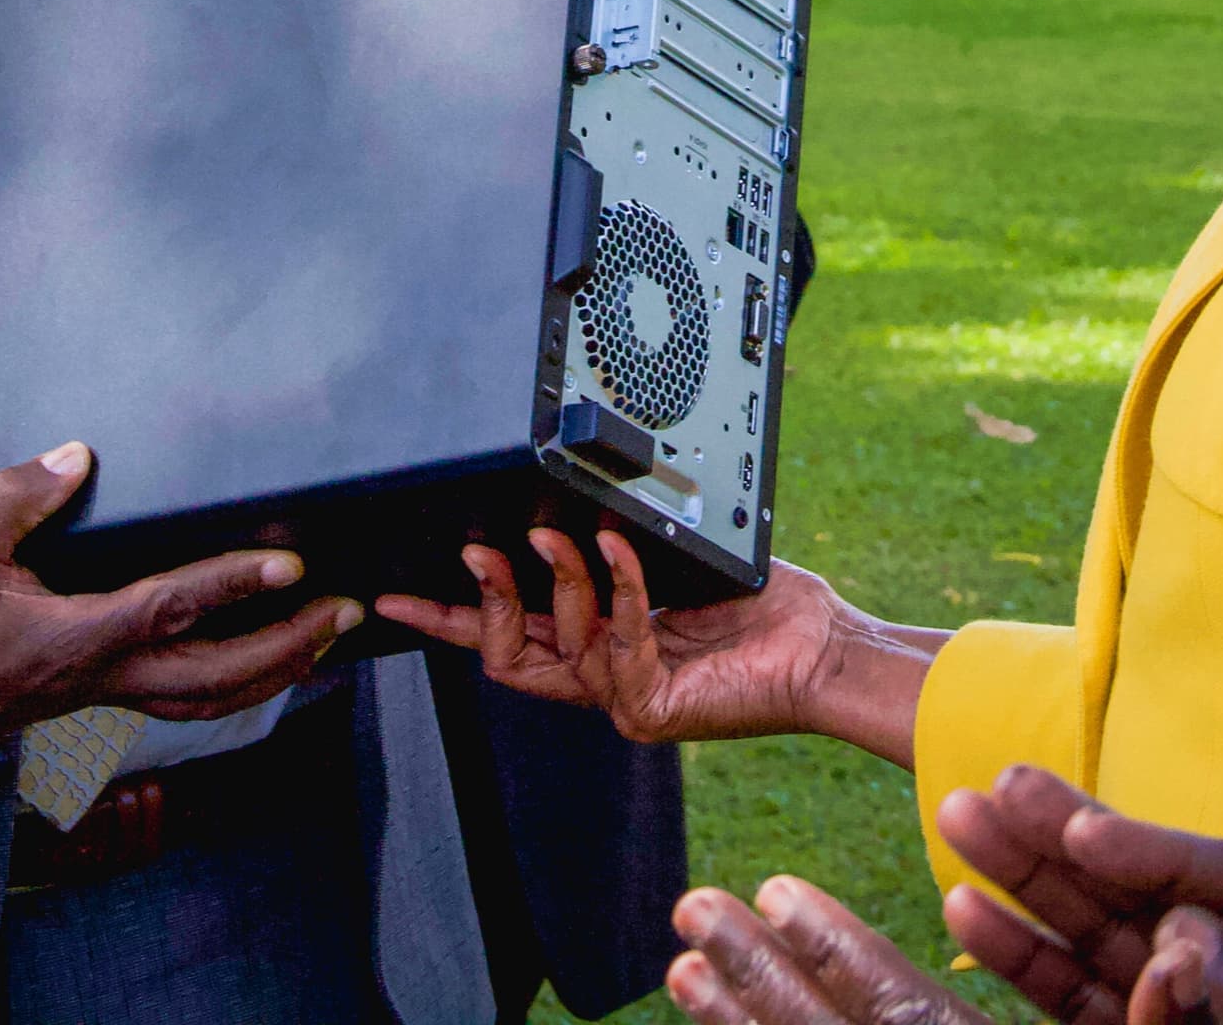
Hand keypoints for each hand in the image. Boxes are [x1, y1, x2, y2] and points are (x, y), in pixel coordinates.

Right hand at [0, 441, 359, 755]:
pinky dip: (236, 684)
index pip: (170, 611)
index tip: (289, 564)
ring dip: (274, 672)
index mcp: (73, 638)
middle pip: (216, 678)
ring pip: (207, 700)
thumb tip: (74, 455)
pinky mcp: (100, 697)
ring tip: (326, 638)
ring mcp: (104, 694)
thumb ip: (15, 498)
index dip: (233, 585)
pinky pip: (185, 700)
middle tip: (346, 611)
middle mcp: (101, 676)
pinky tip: (262, 660)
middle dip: (289, 646)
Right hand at [374, 528, 939, 759]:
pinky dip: (616, 585)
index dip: (450, 618)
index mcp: (601, 645)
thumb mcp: (672, 565)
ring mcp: (624, 699)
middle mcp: (604, 678)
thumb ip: (615, 552)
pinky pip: (614, 640)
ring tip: (557, 532)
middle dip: (478, 602)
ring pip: (556, 640)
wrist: (824, 652)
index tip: (398, 595)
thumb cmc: (767, 609)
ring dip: (554, 577)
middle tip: (471, 552)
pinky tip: (623, 550)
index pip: (509, 637)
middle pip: (506, 655)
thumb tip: (560, 512)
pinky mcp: (652, 710)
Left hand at [665, 876, 996, 1024]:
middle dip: (758, 972)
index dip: (840, 951)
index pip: (904, 1009)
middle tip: (694, 905)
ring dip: (731, 1021)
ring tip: (684, 966)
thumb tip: (971, 891)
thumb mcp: (1072, 1016)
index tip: (776, 889)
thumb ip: (1015, 955)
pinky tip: (712, 1013)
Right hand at [939, 766, 1222, 1024]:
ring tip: (959, 814)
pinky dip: (1027, 963)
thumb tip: (1183, 939)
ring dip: (1026, 881)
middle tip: (999, 781)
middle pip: (1149, 888)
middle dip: (1068, 837)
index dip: (1156, 851)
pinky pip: (1081, 1004)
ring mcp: (1190, 1001)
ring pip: (1098, 934)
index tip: (1086, 833)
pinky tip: (968, 912)